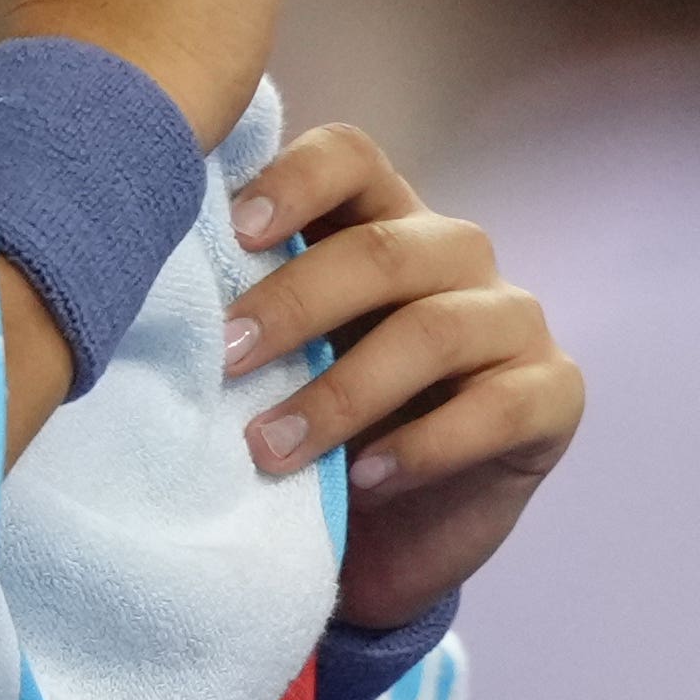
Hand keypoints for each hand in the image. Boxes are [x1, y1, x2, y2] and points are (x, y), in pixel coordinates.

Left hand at [221, 123, 582, 628]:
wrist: (384, 544)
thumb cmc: (312, 427)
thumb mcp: (275, 360)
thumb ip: (244, 306)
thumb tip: (145, 271)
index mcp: (380, 218)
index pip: (349, 156)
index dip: (292, 180)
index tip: (231, 231)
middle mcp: (453, 253)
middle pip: (382, 249)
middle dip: (294, 304)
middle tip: (224, 361)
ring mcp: (512, 320)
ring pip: (434, 329)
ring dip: (342, 393)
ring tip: (270, 449)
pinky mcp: (554, 394)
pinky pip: (497, 407)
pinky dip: (423, 446)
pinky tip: (363, 478)